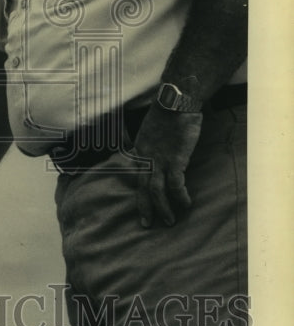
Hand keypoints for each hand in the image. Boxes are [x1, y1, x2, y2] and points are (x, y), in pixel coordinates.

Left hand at [130, 105, 202, 227]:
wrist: (176, 101)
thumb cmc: (168, 113)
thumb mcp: (154, 131)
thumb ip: (155, 144)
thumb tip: (162, 152)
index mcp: (140, 150)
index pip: (138, 177)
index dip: (141, 193)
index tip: (144, 206)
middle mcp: (147, 157)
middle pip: (143, 187)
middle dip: (145, 207)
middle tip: (147, 224)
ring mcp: (160, 159)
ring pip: (157, 190)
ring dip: (163, 208)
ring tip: (169, 221)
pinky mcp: (176, 159)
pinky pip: (176, 184)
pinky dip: (180, 196)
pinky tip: (186, 204)